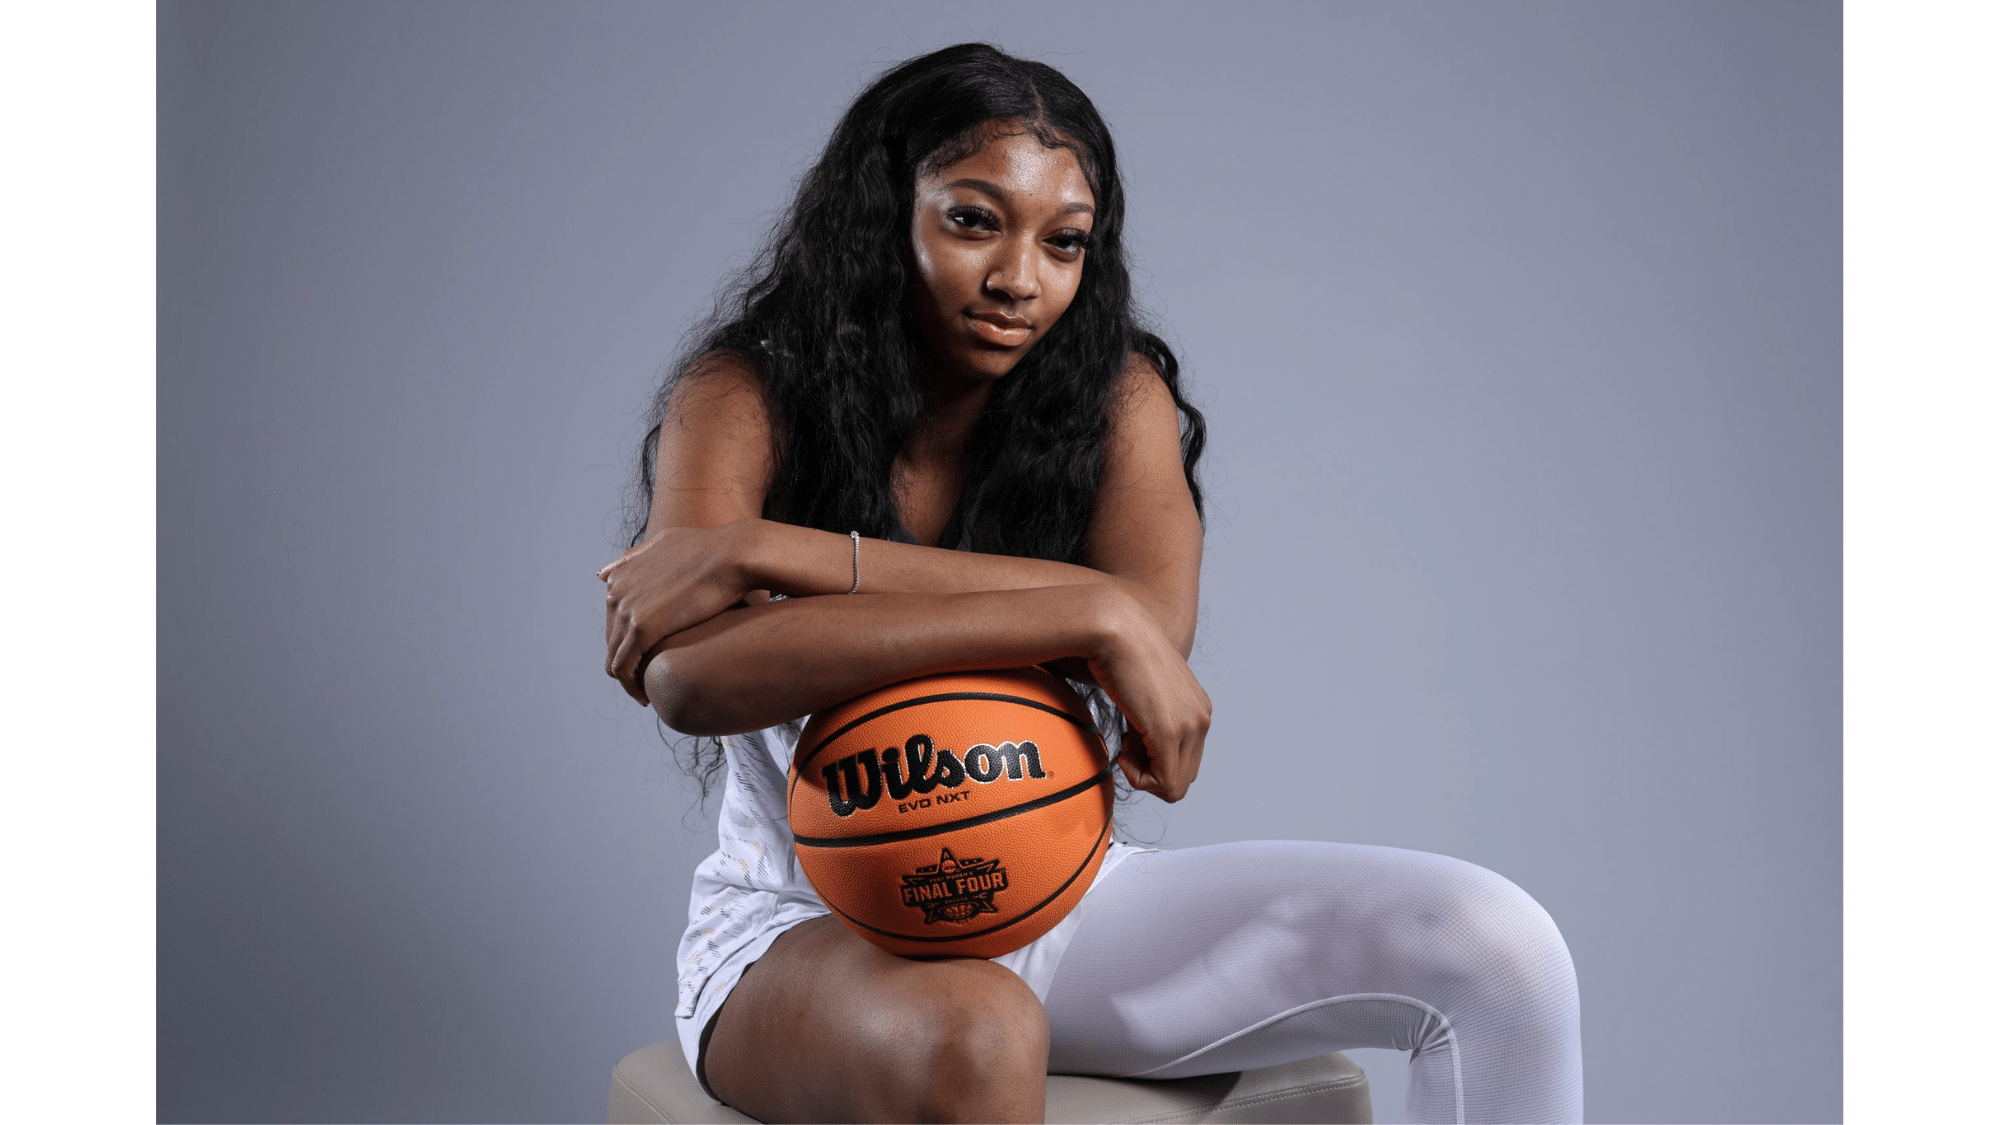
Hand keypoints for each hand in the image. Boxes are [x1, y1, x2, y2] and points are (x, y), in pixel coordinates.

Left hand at [601, 522, 758, 704]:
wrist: (733, 554)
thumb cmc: (711, 550)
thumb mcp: (665, 542)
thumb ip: (633, 558)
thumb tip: (602, 574)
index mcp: (620, 576)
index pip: (614, 621)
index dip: (629, 642)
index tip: (648, 657)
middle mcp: (616, 591)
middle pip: (612, 640)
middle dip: (628, 662)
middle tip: (648, 682)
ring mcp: (626, 609)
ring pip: (614, 658)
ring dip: (628, 680)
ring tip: (647, 695)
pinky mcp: (641, 628)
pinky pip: (624, 668)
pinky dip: (631, 686)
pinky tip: (647, 698)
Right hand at [1084, 593, 1210, 801]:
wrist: (1116, 630)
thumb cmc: (1120, 656)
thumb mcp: (1145, 691)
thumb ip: (1152, 716)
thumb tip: (1140, 746)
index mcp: (1199, 709)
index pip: (1185, 762)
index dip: (1154, 760)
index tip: (1131, 737)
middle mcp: (1202, 719)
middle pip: (1183, 778)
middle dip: (1151, 770)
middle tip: (1127, 741)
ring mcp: (1189, 726)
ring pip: (1173, 786)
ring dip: (1143, 773)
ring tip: (1125, 740)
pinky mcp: (1170, 732)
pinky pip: (1162, 783)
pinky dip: (1137, 777)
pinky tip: (1122, 748)